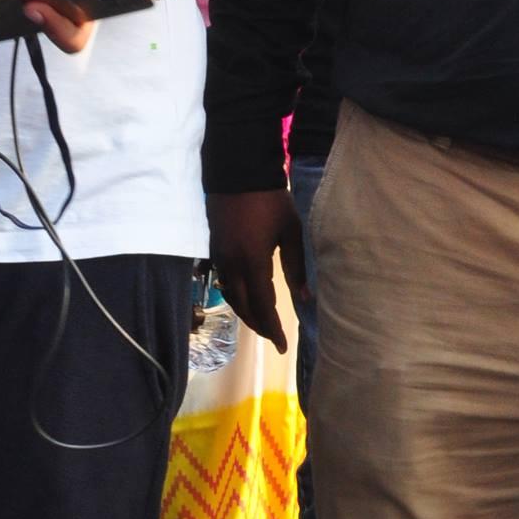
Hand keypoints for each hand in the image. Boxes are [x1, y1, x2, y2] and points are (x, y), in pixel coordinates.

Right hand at [207, 188, 306, 352]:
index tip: (283, 346)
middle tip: (274, 337)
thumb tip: (304, 298)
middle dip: (259, 325)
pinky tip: (246, 298)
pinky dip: (236, 297)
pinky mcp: (215, 250)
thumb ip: (296, 267)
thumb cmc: (271, 200)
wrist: (238, 173)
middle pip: (243, 306)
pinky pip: (224, 283)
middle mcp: (232, 265)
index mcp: (253, 262)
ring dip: (245, 313)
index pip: (262, 305)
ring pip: (230, 296)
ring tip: (262, 322)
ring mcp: (220, 258)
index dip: (273, 328)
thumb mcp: (291, 232)